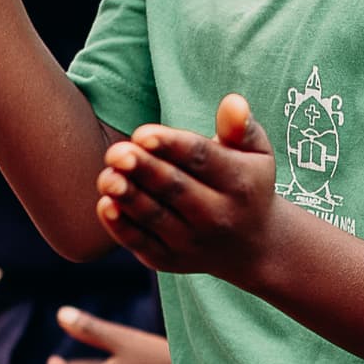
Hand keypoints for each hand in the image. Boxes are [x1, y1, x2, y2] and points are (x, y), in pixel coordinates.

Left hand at [99, 95, 279, 280]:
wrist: (253, 246)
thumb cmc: (247, 184)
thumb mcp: (257, 153)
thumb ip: (241, 127)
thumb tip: (233, 103)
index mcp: (239, 183)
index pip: (202, 160)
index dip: (172, 146)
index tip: (144, 134)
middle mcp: (218, 216)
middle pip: (175, 189)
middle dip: (144, 170)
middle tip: (117, 153)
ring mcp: (193, 242)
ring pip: (155, 216)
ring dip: (128, 197)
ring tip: (108, 177)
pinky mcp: (170, 261)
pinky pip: (142, 243)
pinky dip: (121, 227)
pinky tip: (105, 205)